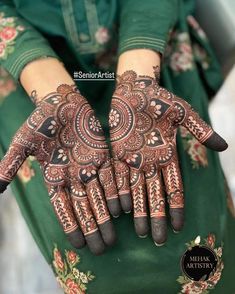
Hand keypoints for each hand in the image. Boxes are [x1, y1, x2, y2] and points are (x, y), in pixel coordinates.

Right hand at [0, 84, 120, 254]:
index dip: (71, 226)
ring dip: (106, 217)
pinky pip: (111, 176)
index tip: (79, 245)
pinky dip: (116, 192)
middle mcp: (73, 176)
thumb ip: (10, 164)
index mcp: (54, 177)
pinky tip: (122, 209)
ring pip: (99, 196)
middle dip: (92, 228)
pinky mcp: (103, 155)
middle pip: (84, 207)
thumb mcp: (23, 142)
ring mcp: (89, 167)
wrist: (62, 102)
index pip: (63, 207)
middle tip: (101, 249)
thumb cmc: (41, 121)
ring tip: (113, 237)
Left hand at [109, 69, 226, 244]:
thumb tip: (225, 147)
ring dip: (139, 211)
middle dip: (157, 216)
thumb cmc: (160, 99)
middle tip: (157, 240)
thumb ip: (201, 130)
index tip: (178, 226)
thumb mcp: (183, 114)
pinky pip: (119, 177)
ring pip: (137, 191)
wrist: (134, 89)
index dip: (176, 207)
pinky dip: (120, 193)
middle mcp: (152, 162)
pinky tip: (121, 210)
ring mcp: (134, 159)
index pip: (174, 187)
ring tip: (140, 232)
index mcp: (169, 155)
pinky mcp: (119, 154)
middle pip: (155, 195)